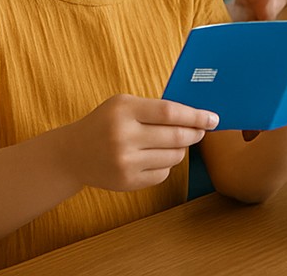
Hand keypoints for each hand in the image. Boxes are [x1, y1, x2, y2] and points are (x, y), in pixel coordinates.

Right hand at [61, 95, 217, 192]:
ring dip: (181, 149)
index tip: (213, 118)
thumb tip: (195, 115)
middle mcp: (123, 137)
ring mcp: (124, 162)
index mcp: (125, 110)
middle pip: (175, 136)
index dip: (196, 115)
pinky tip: (156, 157)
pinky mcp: (126, 183)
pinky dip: (166, 165)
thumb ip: (155, 107)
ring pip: (173, 157)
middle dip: (195, 133)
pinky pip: (162, 174)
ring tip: (175, 142)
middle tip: (203, 130)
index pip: (170, 112)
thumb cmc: (106, 122)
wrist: (73, 154)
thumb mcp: (124, 104)